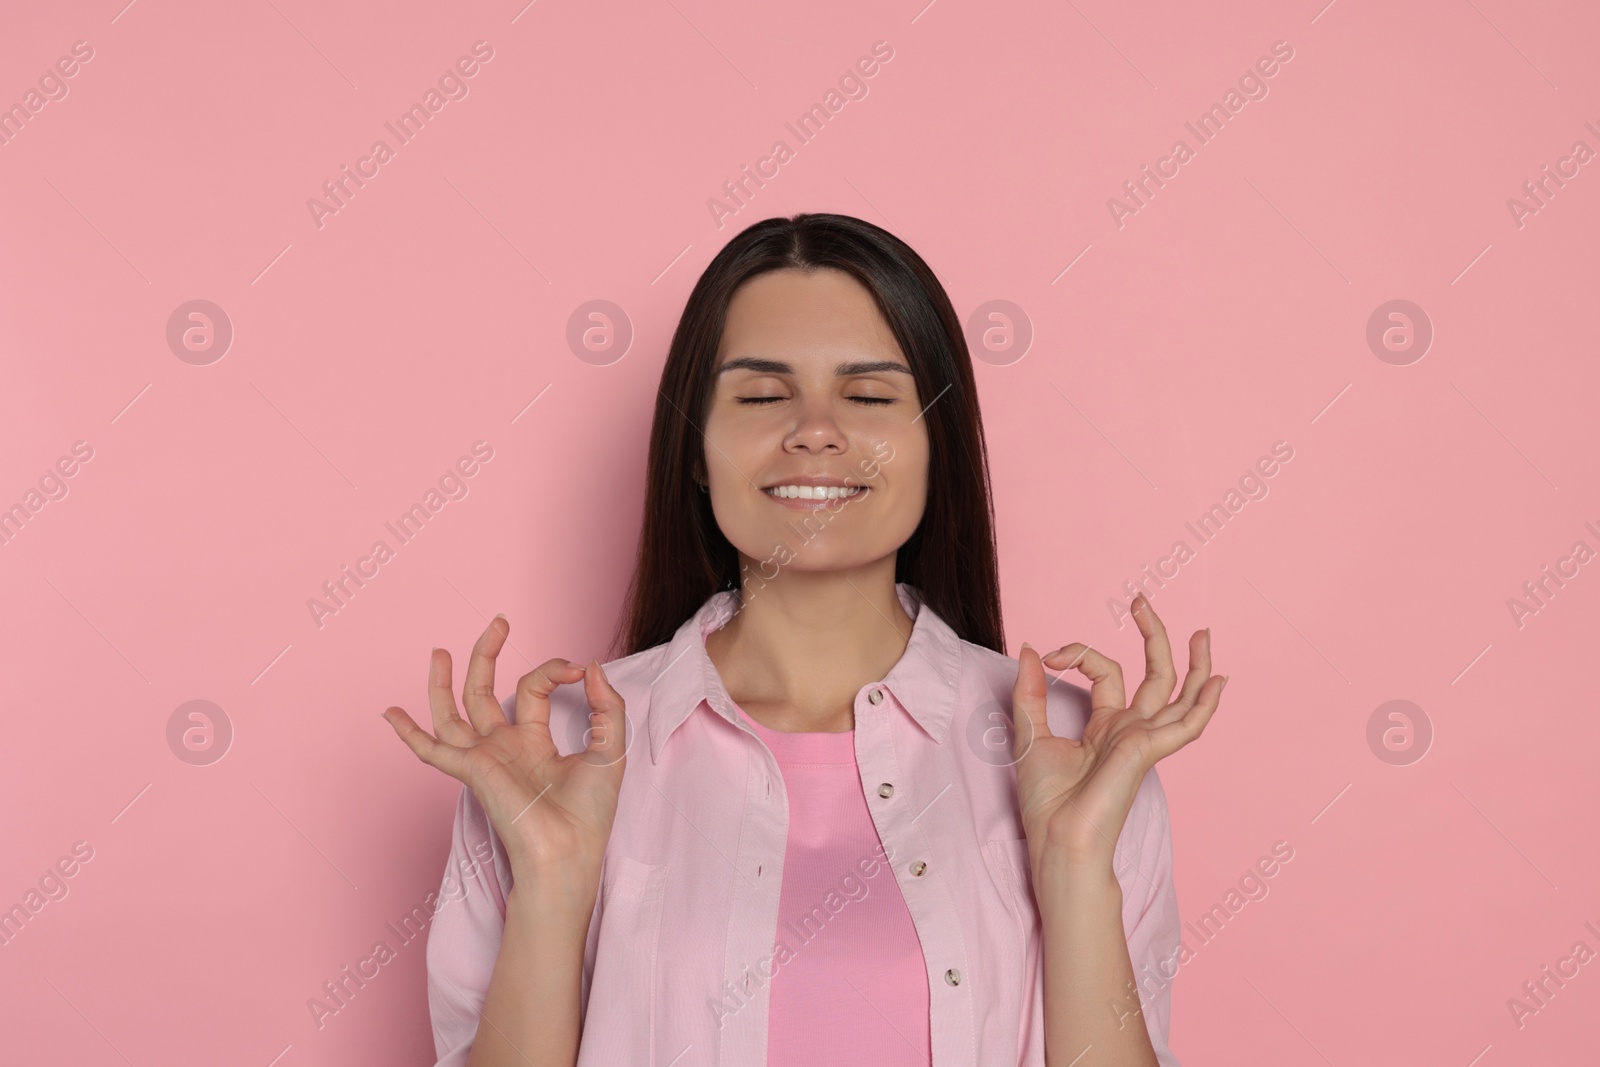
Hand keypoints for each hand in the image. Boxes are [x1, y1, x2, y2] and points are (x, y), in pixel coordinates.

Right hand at [381, 616, 627, 891]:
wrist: (570, 853)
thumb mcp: (611, 750)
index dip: (554, 670)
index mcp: (533, 741)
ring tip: (440, 650)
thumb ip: (607, 706)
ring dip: (442, 682)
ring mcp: (485, 759)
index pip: (533, 688)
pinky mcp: (472, 771)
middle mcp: (504, 748)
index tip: (579, 669)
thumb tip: (592, 667)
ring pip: (452, 713)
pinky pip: (431, 751)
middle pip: (484, 692)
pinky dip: (409, 733)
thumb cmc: (590, 815)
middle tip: (498, 622)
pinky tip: (391, 712)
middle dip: (487, 654)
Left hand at [1010, 594, 1225, 871]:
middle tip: (1142, 601)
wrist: (1056, 840)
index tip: (1049, 656)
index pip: (1105, 672)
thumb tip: (1030, 649)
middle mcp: (1130, 731)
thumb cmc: (1046, 801)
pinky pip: (1185, 726)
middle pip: (1155, 676)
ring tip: (1203, 633)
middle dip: (1154, 637)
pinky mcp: (1146, 752)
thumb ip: (1030, 692)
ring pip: (1179, 697)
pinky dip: (1204, 704)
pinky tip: (1217, 682)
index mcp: (1105, 727)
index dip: (1078, 653)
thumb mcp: (1029, 734)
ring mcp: (1142, 741)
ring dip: (1194, 665)